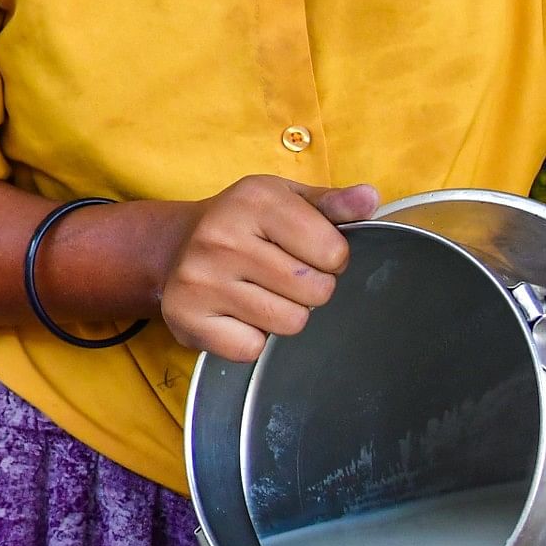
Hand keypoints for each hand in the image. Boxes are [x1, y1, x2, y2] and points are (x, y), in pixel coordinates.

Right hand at [152, 176, 379, 362]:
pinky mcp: (186, 317)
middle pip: (314, 290)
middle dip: (311, 289)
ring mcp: (200, 279)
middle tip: (284, 275)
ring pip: (289, 322)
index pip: (333, 251)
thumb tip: (370, 198)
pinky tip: (237, 313)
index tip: (309, 251)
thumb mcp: (287, 200)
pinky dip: (252, 338)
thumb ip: (333, 203)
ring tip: (262, 292)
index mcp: (254, 200)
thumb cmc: (244, 224)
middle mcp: (221, 237)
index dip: (331, 257)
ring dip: (285, 314)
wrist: (175, 245)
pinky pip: (252, 348)